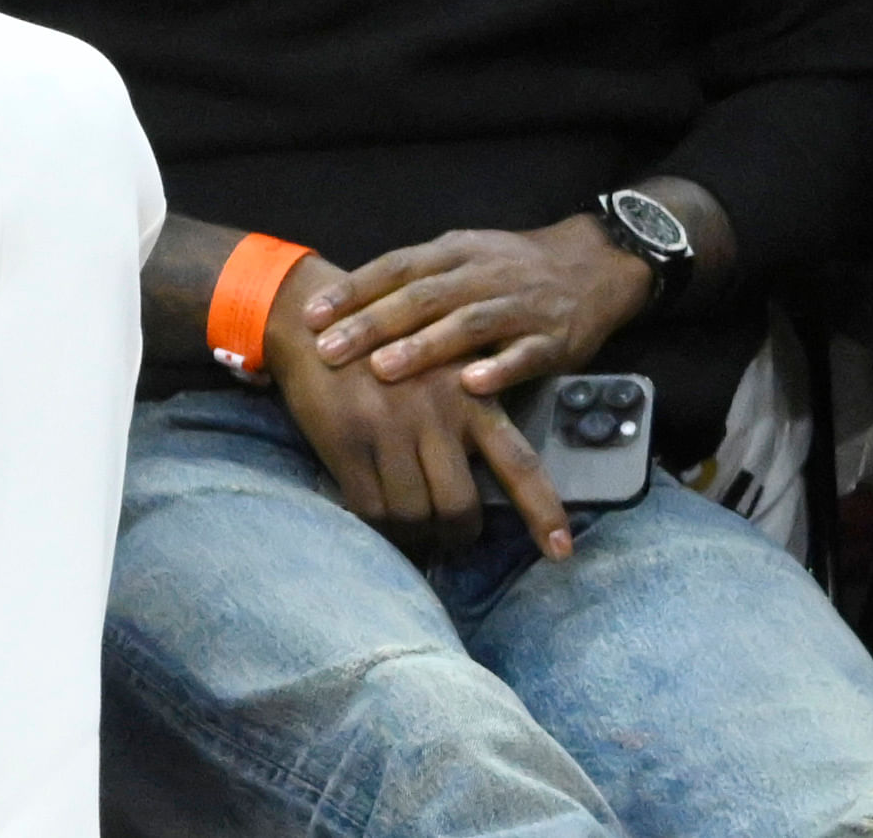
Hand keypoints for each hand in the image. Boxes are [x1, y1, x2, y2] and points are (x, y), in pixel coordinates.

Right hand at [265, 253, 572, 562]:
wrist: (310, 319)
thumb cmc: (384, 348)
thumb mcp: (441, 370)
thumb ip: (469, 416)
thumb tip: (485, 480)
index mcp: (472, 399)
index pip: (520, 464)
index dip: (542, 512)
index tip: (561, 553)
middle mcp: (437, 416)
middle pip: (459, 506)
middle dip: (456, 534)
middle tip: (448, 539)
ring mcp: (389, 430)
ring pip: (414, 513)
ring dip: (414, 536)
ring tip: (413, 534)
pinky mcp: (347, 440)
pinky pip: (370, 506)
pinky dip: (378, 525)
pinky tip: (380, 521)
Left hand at [302, 218, 653, 397]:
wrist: (596, 263)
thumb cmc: (510, 266)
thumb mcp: (461, 256)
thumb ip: (413, 278)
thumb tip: (347, 305)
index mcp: (454, 252)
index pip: (395, 267)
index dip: (353, 290)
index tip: (310, 315)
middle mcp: (482, 274)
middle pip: (421, 297)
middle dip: (372, 323)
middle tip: (329, 350)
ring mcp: (520, 305)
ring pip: (467, 324)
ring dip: (424, 347)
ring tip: (383, 370)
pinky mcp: (555, 338)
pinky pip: (525, 354)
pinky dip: (498, 368)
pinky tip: (470, 386)